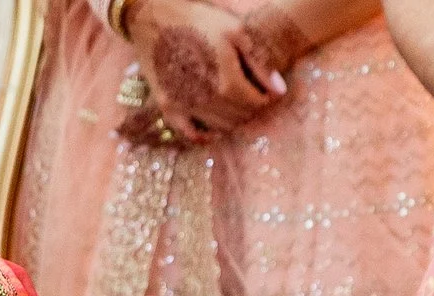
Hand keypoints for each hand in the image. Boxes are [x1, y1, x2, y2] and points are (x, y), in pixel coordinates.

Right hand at [119, 0, 286, 145]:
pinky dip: (205, 136)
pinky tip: (213, 131)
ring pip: (219, 126)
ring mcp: (184, 105)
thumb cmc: (199, 21)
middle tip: (252, 95)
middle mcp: (204, 98)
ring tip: (236, 104)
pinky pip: (190, 134)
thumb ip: (260, 61)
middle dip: (251, 108)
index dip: (266, 99)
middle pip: (239, 116)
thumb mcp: (236, 31)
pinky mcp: (167, 107)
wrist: (154, 20)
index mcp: (225, 79)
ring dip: (232, 119)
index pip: (256, 103)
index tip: (268, 91)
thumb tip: (279, 91)